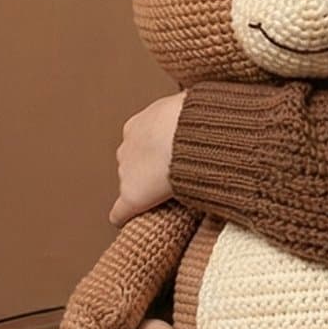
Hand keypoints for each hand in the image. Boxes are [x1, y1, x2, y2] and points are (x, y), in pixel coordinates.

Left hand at [109, 91, 186, 226]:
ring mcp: (127, 173)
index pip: (142, 141)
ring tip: (164, 196)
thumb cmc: (198, 119)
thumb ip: (188, 113)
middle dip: (148, 168)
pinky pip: (120, 211)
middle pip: (133, 162)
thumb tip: (207, 110)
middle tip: (173, 174)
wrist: (193, 137)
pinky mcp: (132, 196)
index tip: (173, 156)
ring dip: (143, 188)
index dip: (157, 151)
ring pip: (129, 184)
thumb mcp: (190, 106)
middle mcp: (127, 148)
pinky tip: (125, 222)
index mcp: (138, 125)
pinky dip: (123, 216)